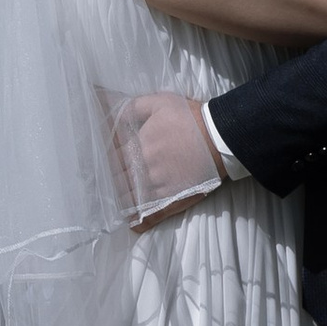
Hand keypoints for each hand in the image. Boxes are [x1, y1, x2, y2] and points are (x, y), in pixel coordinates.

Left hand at [107, 91, 225, 223]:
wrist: (220, 137)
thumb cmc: (190, 118)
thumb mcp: (160, 102)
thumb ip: (133, 108)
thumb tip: (112, 115)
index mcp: (138, 146)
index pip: (112, 157)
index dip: (108, 158)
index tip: (106, 161)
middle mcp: (143, 169)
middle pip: (118, 179)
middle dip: (113, 178)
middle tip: (109, 180)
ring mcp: (157, 187)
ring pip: (128, 199)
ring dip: (121, 199)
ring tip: (117, 200)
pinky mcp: (172, 201)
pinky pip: (149, 216)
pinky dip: (138, 222)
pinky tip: (132, 223)